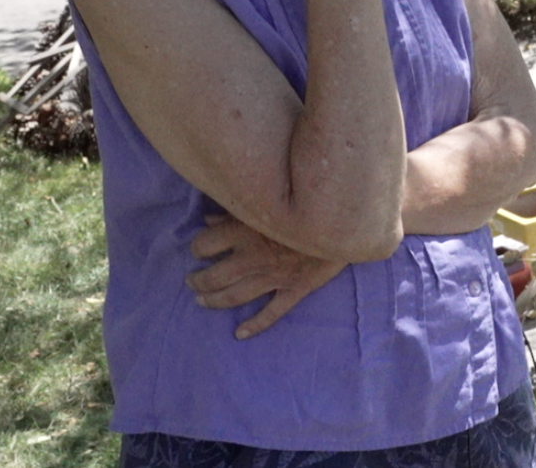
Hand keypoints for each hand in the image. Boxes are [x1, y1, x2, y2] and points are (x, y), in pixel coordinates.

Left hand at [187, 213, 347, 339]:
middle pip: (214, 276)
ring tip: (201, 301)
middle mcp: (253, 258)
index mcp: (244, 232)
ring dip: (214, 301)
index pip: (205, 244)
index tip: (196, 250)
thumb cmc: (305, 203)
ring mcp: (274, 277)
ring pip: (234, 296)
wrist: (345, 221)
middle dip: (198, 281)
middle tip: (191, 282)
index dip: (196, 248)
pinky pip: (271, 313)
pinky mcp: (294, 289)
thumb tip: (209, 219)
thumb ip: (237, 211)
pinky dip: (254, 325)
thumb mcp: (268, 201)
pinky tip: (239, 333)